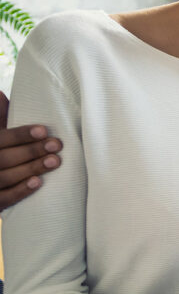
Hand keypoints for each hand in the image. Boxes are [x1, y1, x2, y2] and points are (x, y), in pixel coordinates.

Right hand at [0, 91, 63, 210]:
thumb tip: (0, 94)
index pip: (0, 138)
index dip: (21, 134)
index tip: (44, 130)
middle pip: (3, 158)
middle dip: (31, 151)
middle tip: (57, 146)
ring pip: (4, 178)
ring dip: (30, 169)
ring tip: (54, 162)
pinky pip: (2, 199)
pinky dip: (19, 192)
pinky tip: (38, 183)